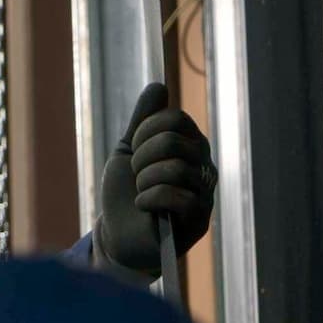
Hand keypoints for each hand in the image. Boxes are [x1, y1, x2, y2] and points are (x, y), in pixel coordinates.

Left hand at [94, 82, 216, 276]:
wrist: (118, 236)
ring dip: (145, 181)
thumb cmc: (124, 194)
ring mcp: (204, 193)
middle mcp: (203, 165)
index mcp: (190, 145)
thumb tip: (159, 85)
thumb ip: (142, 121)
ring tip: (141, 193)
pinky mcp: (199, 220)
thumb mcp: (127, 151)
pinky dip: (150, 199)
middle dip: (142, 158)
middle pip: (173, 140)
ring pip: (176, 168)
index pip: (174, 118)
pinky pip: (178, 197)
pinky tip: (143, 207)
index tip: (133, 151)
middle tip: (137, 176)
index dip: (145, 131)